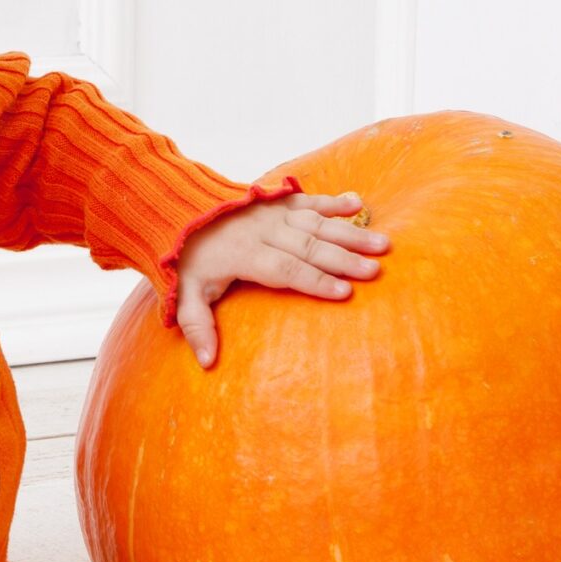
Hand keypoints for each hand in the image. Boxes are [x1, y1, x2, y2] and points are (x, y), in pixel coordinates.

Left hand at [172, 190, 388, 369]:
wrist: (178, 210)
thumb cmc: (186, 259)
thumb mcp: (184, 294)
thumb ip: (197, 326)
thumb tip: (206, 363)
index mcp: (245, 255)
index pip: (285, 269)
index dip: (314, 281)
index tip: (344, 293)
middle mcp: (263, 230)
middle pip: (309, 246)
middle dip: (343, 259)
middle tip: (374, 271)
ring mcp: (272, 212)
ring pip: (317, 223)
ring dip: (350, 233)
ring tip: (382, 244)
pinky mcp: (277, 200)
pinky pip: (308, 199)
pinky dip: (333, 201)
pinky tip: (359, 204)